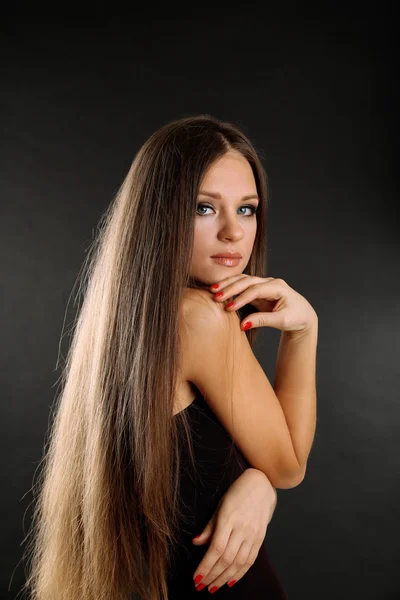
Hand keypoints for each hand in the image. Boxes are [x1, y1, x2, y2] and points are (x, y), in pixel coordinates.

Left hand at [191, 468, 276, 592]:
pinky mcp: (260, 539)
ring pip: (238, 563)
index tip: (196, 577)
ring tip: (213, 587)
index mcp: (228, 519)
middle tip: (201, 586)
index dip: (206, 566)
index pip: (216, 548)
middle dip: (212, 575)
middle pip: (226, 559)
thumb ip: (209, 526)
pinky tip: (230, 581)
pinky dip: (240, 573)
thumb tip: (196, 543)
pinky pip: (250, 560)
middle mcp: (242, 529)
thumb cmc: (237, 493)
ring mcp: (253, 535)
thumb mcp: (220, 505)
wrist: (262, 485)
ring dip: (224, 578)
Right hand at [210, 274, 317, 333]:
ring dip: (228, 284)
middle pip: (247, 281)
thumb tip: (242, 325)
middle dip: (230, 288)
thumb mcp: (282, 321)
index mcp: (278, 287)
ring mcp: (263, 284)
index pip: (256, 290)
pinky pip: (242, 285)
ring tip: (213, 290)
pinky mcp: (257, 289)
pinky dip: (230, 287)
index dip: (241, 298)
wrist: (303, 315)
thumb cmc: (296, 318)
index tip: (229, 308)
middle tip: (216, 297)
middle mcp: (270, 282)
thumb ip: (263, 321)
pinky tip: (219, 291)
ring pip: (242, 280)